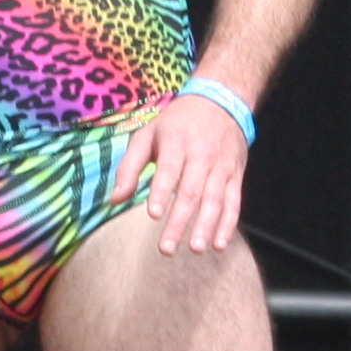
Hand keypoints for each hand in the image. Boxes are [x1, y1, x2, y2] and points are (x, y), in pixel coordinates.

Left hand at [110, 92, 249, 256]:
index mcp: (176, 142)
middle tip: (166, 248)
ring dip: (205, 227)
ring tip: (194, 248)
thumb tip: (114, 199)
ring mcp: (221, 166)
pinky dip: (228, 224)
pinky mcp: (236, 175)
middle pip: (191, 192)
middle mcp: (201, 154)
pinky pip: (234, 203)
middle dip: (179, 222)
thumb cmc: (176, 123)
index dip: (161, 192)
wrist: (222, 102)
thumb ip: (129, 166)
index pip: (168, 170)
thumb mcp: (148, 134)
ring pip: (214, 200)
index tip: (153, 214)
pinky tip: (219, 244)